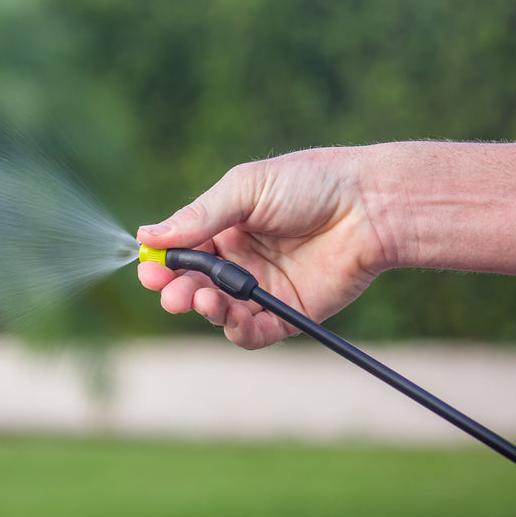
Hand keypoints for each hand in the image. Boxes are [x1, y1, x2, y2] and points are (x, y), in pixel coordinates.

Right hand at [136, 147, 387, 348]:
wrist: (368, 205)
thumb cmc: (309, 184)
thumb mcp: (245, 189)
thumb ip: (199, 216)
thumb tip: (147, 235)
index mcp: (227, 227)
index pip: (183, 251)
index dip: (163, 262)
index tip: (148, 269)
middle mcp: (241, 260)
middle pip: (196, 285)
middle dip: (177, 290)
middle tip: (170, 291)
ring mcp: (263, 288)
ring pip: (219, 310)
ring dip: (203, 309)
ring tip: (202, 299)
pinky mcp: (288, 313)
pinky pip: (253, 332)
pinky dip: (235, 329)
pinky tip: (229, 315)